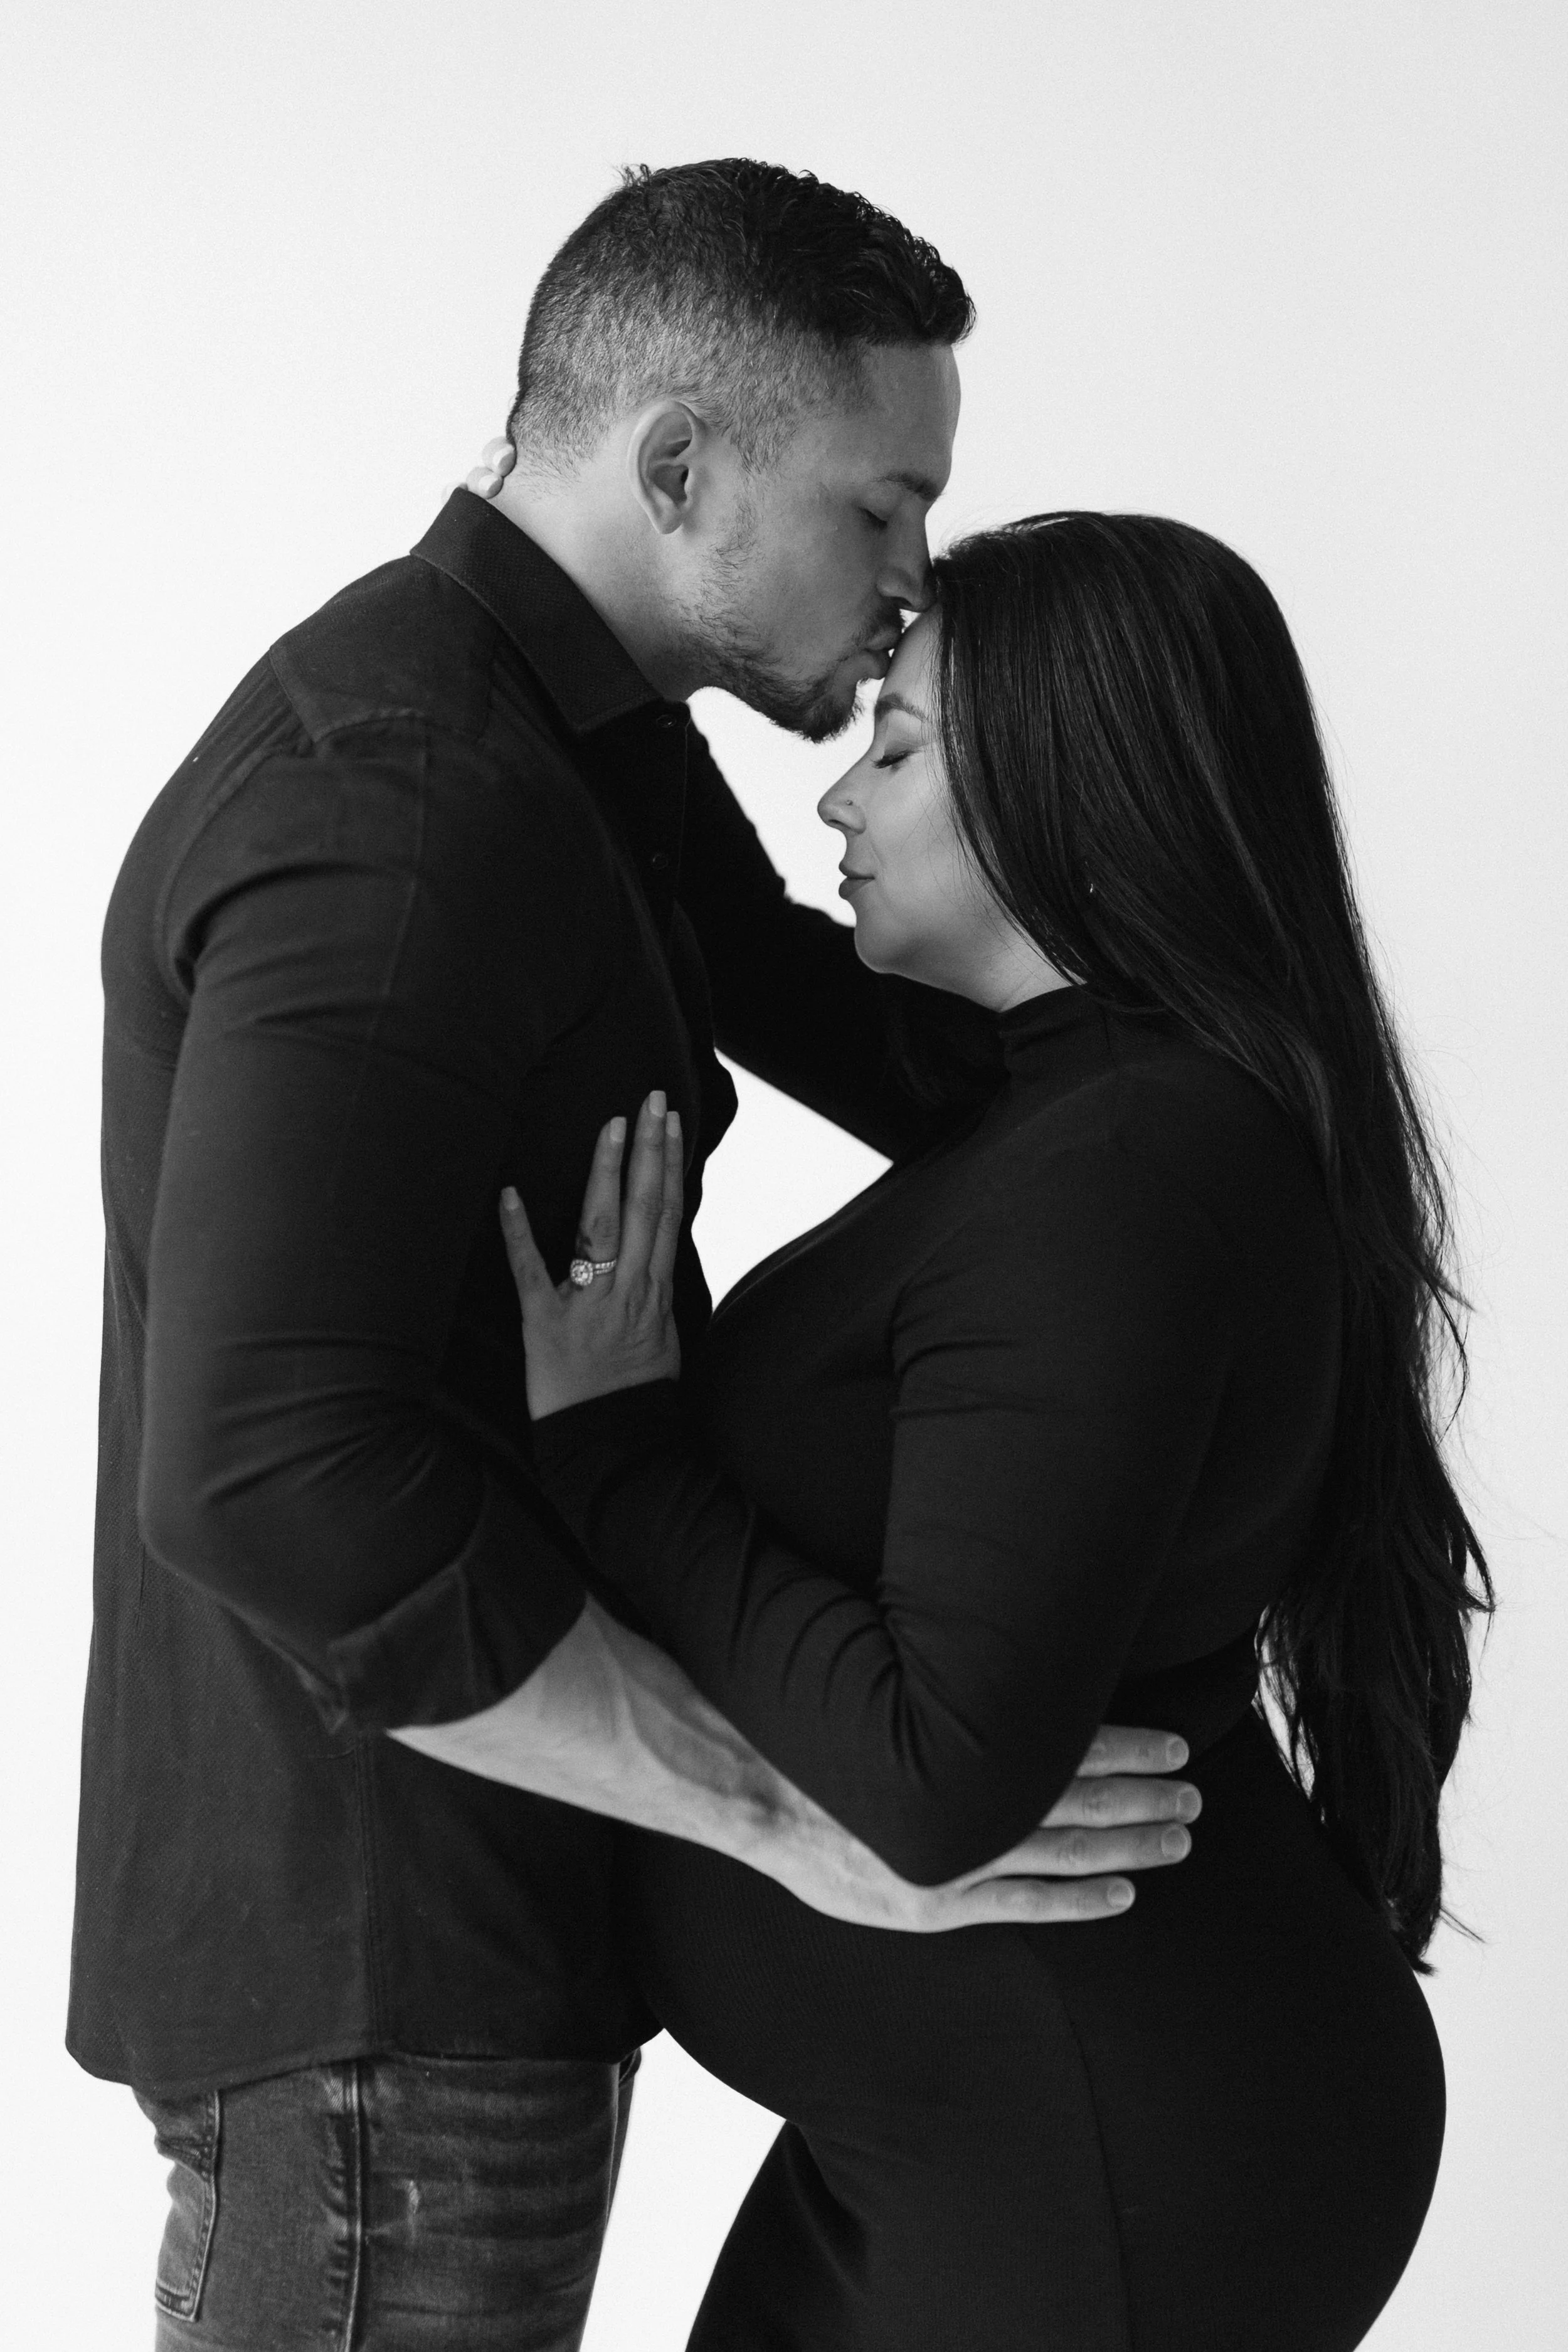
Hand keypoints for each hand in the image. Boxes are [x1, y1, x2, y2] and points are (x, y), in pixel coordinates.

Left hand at [500, 1092, 683, 1420]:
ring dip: (607, 1173)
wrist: (612, 1444)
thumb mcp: (663, 1337)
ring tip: (612, 1127)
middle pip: (643, 1208)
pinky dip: (518, 1232)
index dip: (668, 1164)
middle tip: (648, 1100)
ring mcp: (586, 1303)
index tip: (669, 1122)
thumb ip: (656, 1290)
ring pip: (601, 1227)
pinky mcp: (543, 1322)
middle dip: (648, 1150)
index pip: (667, 1214)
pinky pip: (530, 1271)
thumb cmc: (636, 1395)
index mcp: (655, 1291)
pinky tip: (510, 1194)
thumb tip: (658, 1252)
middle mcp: (627, 1289)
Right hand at [769, 1724, 1201, 1929]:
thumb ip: (953, 1687)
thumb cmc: (820, 1727)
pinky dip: (1078, 1900)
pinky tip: (1121, 1893)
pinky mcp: (933, 1903)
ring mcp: (955, 1859)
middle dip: (1146, 1797)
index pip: (1070, 1747)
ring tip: (1180, 1836)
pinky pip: (1023, 1904)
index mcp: (964, 1746)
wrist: (751, 1787)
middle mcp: (970, 1804)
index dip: (1128, 1748)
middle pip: (1081, 1802)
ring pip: (1065, 1853)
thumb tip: (1012, 1658)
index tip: (1175, 1745)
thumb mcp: (889, 1683)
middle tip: (1196, 1794)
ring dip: (1129, 1845)